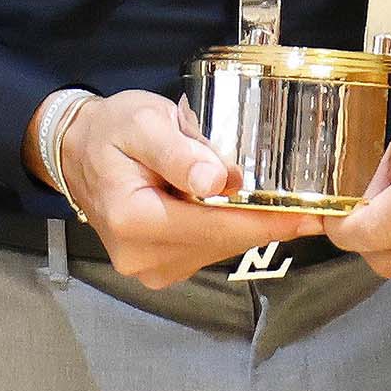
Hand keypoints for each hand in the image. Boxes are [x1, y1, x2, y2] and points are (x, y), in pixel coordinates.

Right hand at [53, 91, 320, 286]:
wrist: (78, 150)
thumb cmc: (112, 130)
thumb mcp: (144, 124)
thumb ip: (180, 153)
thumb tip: (220, 181)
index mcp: (135, 219)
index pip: (215, 226)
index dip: (266, 222)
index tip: (311, 216)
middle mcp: (141, 255)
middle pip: (222, 242)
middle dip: (266, 223)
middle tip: (312, 203)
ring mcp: (149, 267)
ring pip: (219, 248)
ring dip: (249, 226)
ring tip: (282, 200)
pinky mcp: (159, 266)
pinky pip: (207, 249)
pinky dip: (228, 229)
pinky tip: (243, 206)